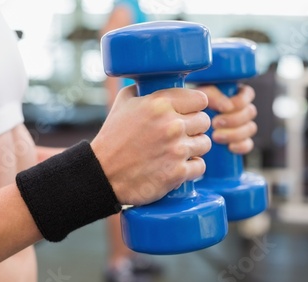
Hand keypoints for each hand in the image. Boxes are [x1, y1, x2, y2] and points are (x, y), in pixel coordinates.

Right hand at [91, 85, 210, 205]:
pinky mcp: (178, 172)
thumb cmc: (112, 139)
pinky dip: (191, 168)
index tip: (188, 113)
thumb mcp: (123, 104)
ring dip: (194, 147)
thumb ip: (143, 89)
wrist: (103, 174)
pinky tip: (178, 166)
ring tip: (178, 150)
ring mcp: (176, 150)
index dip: (195, 106)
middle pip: (204, 121)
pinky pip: (200, 166)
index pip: (200, 99)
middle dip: (194, 127)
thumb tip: (156, 81)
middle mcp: (171, 125)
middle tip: (181, 134)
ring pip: (205, 143)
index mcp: (159, 104)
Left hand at [195, 84, 256, 154]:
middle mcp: (241, 109)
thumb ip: (213, 95)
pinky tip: (229, 147)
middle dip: (234, 119)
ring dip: (235, 133)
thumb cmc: (193, 106)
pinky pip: (248, 144)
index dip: (240, 101)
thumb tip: (227, 106)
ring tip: (215, 136)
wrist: (186, 127)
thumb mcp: (200, 96)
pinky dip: (241, 146)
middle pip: (250, 112)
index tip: (224, 108)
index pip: (248, 94)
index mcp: (235, 94)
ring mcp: (243, 126)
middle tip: (215, 123)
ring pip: (251, 128)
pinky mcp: (240, 141)